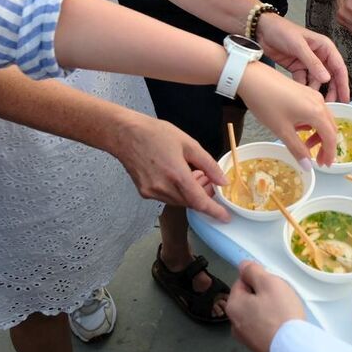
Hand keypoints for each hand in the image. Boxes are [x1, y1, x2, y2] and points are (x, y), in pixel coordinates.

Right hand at [112, 114, 229, 220]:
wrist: (125, 134)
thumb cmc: (156, 134)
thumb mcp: (188, 143)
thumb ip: (208, 164)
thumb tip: (223, 181)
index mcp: (177, 175)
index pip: (199, 202)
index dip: (214, 211)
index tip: (226, 217)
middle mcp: (163, 188)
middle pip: (190, 202)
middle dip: (203, 195)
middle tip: (210, 180)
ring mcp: (152, 192)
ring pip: (179, 201)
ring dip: (190, 193)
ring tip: (195, 174)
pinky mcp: (144, 192)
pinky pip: (167, 197)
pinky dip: (177, 191)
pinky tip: (179, 176)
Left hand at [227, 261, 305, 351]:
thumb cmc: (280, 317)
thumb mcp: (269, 283)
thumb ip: (253, 271)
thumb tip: (243, 265)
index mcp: (233, 305)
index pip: (241, 281)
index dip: (258, 279)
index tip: (272, 283)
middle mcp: (235, 323)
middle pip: (250, 299)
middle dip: (265, 295)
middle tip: (281, 297)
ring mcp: (247, 338)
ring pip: (258, 314)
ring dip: (271, 310)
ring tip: (286, 312)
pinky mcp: (259, 348)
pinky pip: (265, 328)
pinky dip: (274, 324)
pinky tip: (285, 325)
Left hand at [238, 61, 338, 165]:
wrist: (252, 78)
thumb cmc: (266, 103)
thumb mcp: (281, 130)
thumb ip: (297, 149)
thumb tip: (308, 166)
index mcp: (316, 112)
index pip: (331, 137)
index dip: (329, 153)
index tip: (324, 165)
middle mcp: (319, 101)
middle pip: (330, 127)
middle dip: (325, 145)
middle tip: (317, 159)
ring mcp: (312, 94)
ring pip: (323, 118)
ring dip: (318, 134)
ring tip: (305, 145)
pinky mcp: (304, 91)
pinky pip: (315, 110)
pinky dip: (312, 123)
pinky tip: (299, 128)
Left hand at [255, 13, 350, 101]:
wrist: (262, 30)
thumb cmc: (282, 31)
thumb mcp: (299, 46)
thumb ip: (313, 63)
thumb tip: (327, 79)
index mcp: (325, 47)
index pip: (339, 67)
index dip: (343, 84)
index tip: (345, 98)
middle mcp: (319, 56)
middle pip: (330, 77)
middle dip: (331, 91)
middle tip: (331, 105)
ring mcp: (308, 63)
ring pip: (317, 81)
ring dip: (315, 91)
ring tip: (313, 102)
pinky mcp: (297, 68)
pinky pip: (304, 81)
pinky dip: (303, 88)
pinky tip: (300, 94)